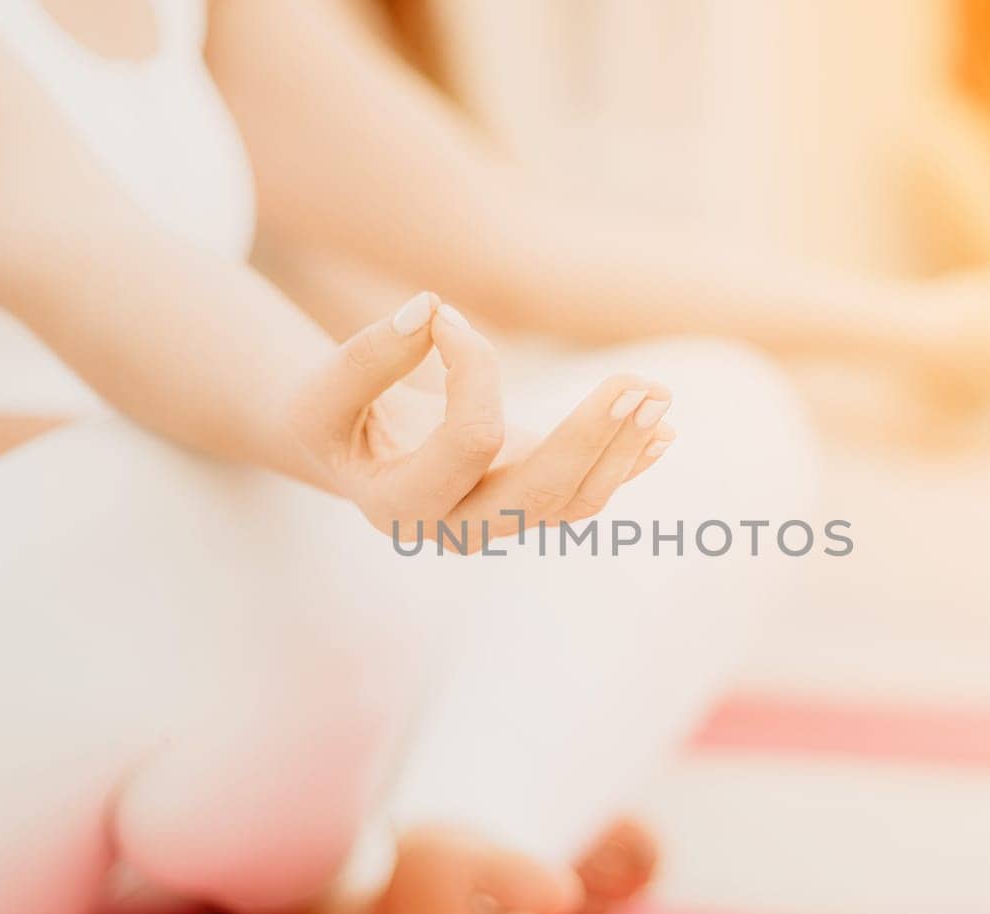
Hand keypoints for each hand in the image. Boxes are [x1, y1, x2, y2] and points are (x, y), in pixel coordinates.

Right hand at [285, 294, 674, 549]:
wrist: (358, 454)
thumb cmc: (340, 420)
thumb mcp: (325, 392)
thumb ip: (368, 356)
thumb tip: (429, 309)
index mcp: (400, 507)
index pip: (468, 441)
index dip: (472, 368)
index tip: (444, 313)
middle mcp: (458, 528)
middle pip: (542, 496)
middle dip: (593, 438)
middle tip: (638, 385)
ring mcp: (502, 521)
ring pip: (578, 502)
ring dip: (624, 448)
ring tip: (657, 394)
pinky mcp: (531, 502)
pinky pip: (589, 495)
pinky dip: (628, 462)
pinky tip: (665, 429)